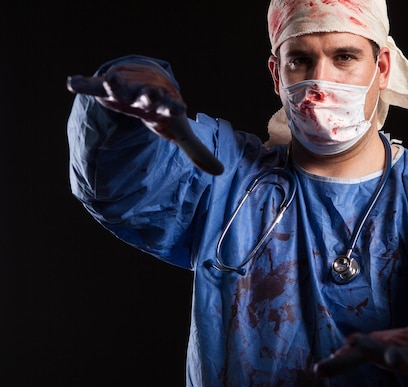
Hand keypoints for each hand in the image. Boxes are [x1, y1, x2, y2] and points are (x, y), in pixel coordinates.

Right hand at [67, 63, 223, 174]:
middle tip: (152, 93)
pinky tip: (71, 82)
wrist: (146, 77)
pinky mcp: (106, 87)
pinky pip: (92, 85)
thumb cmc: (163, 109)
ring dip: (116, 84)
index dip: (175, 107)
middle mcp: (145, 95)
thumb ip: (196, 151)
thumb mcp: (179, 130)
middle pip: (148, 95)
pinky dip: (82, 84)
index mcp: (164, 105)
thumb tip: (221, 172)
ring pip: (120, 86)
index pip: (171, 107)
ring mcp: (125, 89)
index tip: (181, 107)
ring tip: (110, 79)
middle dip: (149, 94)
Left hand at [314, 319, 407, 386]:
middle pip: (406, 356)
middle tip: (391, 357)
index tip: (351, 341)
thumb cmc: (402, 347)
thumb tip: (317, 368)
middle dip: (399, 356)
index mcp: (393, 349)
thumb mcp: (376, 349)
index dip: (363, 345)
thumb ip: (348, 360)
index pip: (374, 346)